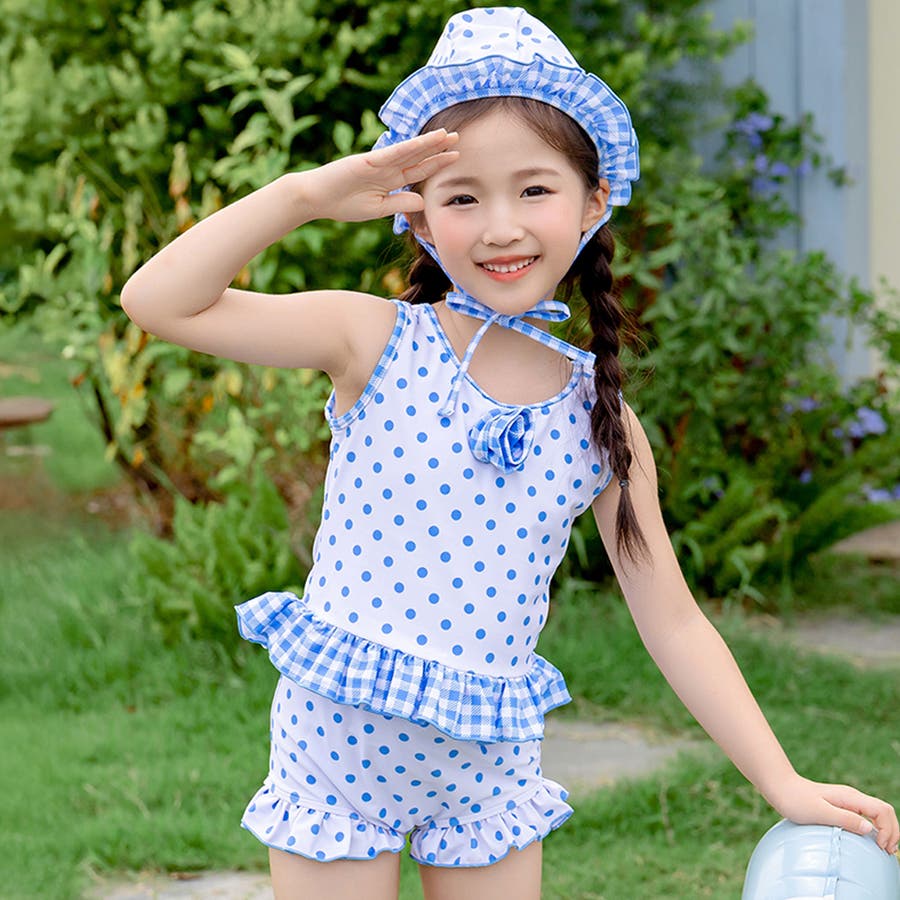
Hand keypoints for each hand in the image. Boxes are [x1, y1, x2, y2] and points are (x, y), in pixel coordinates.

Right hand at [298, 129, 458, 222]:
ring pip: (408, 151)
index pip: (418, 170)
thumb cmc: (343, 204)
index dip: (437, 163)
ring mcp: (378, 163)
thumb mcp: (377, 209)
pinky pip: (391, 154)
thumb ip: (399, 204)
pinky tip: (422, 143)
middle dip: (438, 148)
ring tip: (447, 135)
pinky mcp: (367, 161)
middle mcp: (387, 168)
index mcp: (390, 181)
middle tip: (459, 138)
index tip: (456, 157)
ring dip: (427, 143)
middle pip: (417, 156)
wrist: (316, 199)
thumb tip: (421, 201)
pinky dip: (407, 149)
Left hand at [770, 775, 898, 854]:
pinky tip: (868, 841)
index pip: (883, 810)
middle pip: (884, 812)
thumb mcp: (819, 812)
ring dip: (884, 830)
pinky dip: (873, 829)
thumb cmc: (796, 800)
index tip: (881, 847)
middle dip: (892, 831)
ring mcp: (847, 802)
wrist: (780, 788)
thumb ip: (845, 819)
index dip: (889, 830)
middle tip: (887, 852)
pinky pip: (865, 817)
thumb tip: (869, 829)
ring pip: (877, 814)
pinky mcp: (841, 807)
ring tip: (883, 849)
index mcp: (850, 797)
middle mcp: (852, 798)